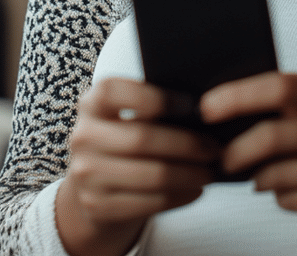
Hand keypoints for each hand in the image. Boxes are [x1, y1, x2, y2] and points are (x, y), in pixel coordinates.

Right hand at [56, 78, 217, 255]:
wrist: (93, 184)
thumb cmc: (124, 139)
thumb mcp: (126, 115)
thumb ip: (152, 107)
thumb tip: (203, 108)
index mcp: (91, 103)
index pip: (113, 91)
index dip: (154, 97)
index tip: (190, 105)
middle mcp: (82, 136)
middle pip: (141, 138)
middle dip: (186, 145)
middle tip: (214, 148)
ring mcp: (86, 174)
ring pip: (150, 175)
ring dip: (189, 174)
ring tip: (209, 171)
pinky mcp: (96, 205)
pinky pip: (149, 202)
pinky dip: (179, 196)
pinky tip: (196, 190)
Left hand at [200, 72, 296, 223]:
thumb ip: (291, 103)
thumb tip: (226, 109)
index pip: (280, 86)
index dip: (237, 96)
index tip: (207, 107)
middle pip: (274, 134)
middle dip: (238, 149)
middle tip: (223, 157)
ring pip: (278, 174)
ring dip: (258, 177)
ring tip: (258, 175)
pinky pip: (291, 199)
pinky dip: (279, 196)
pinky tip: (287, 189)